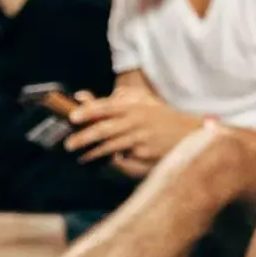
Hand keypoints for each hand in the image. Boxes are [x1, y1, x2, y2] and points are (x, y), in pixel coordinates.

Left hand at [66, 89, 199, 164]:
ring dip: (93, 153)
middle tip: (68, 144)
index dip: (88, 111)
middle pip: (104, 129)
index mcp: (134, 106)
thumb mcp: (145, 101)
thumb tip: (97, 94)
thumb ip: (123, 97)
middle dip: (83, 137)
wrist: (187, 134)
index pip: (107, 107)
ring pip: (110, 147)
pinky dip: (112, 161)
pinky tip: (103, 163)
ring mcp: (139, 139)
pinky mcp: (143, 155)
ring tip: (81, 156)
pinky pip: (122, 159)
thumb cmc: (163, 117)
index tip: (72, 116)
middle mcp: (135, 121)